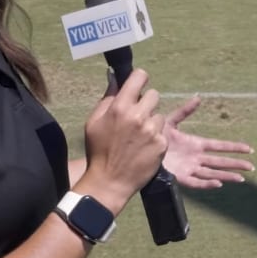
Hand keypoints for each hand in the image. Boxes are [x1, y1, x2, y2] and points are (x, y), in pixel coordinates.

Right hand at [78, 69, 167, 213]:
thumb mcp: (94, 121)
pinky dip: (155, 138)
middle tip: (137, 115)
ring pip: (159, 115)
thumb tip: (114, 76)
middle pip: (154, 95)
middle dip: (146, 103)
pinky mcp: (161, 144)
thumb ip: (108, 97)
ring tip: (139, 136)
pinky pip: (162, 132)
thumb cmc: (98, 150)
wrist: (109, 181)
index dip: (139, 79)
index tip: (137, 85)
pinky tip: (144, 147)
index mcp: (120, 107)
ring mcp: (152, 130)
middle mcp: (138, 116)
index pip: (140, 77)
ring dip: (151, 121)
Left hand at [161, 96, 254, 188]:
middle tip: (252, 166)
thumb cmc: (155, 136)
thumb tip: (198, 98)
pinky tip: (218, 184)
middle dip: (236, 164)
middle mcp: (196, 158)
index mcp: (196, 145)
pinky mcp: (179, 177)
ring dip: (226, 175)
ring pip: (212, 173)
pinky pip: (196, 182)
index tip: (249, 149)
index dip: (234, 147)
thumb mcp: (171, 121)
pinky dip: (207, 184)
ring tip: (241, 178)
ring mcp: (189, 168)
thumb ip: (184, 111)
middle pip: (220, 161)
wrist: (139, 148)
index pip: (219, 146)